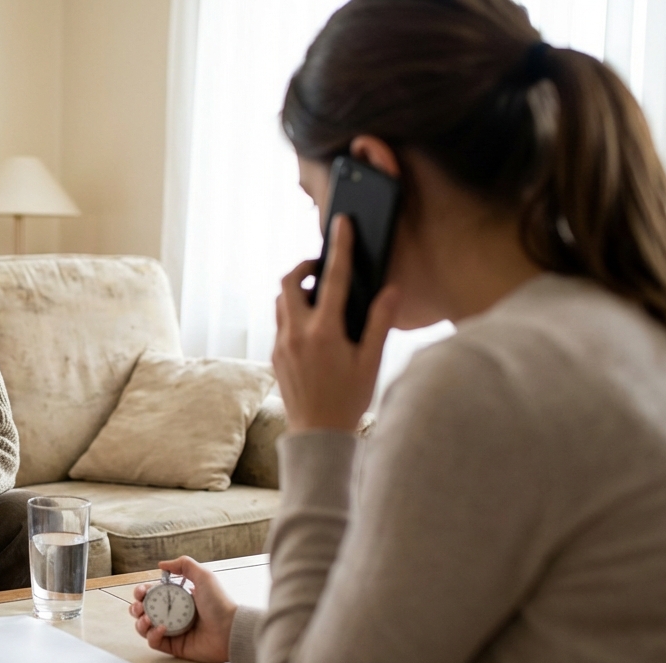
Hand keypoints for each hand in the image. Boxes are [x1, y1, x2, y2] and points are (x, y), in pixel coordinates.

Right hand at [129, 556, 236, 662]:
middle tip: (140, 607)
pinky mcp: (174, 646)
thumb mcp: (204, 576)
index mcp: (178, 598)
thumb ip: (184, 564)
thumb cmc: (220, 604)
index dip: (142, 592)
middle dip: (136, 607)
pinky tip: (162, 629)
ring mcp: (173, 631)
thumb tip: (162, 564)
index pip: (152, 594)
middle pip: (144, 611)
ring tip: (147, 619)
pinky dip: (153, 635)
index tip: (141, 592)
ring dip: (140, 622)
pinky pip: (154, 642)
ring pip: (145, 627)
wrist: (230, 630)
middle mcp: (173, 614)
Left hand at [273, 215, 398, 432]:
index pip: (334, 278)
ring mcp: (281, 344)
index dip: (339, 247)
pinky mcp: (275, 356)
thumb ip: (379, 322)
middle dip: (304, 267)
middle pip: (289, 281)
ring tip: (319, 296)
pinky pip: (280, 322)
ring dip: (296, 290)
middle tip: (322, 267)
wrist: (317, 436)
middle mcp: (297, 333)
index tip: (341, 224)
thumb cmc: (349, 400)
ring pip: (280, 301)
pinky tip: (314, 326)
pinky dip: (294, 313)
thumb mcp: (371, 361)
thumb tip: (390, 289)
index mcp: (324, 332)